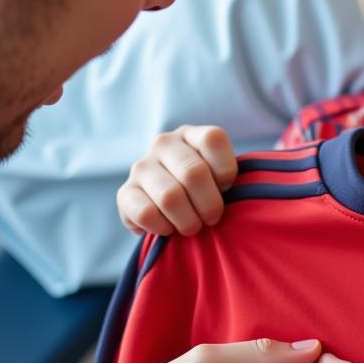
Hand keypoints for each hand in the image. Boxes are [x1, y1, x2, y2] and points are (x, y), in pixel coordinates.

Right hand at [117, 124, 235, 235]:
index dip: (226, 172)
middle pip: (193, 173)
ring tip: (192, 227)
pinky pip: (146, 213)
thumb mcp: (221, 179)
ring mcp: (142, 166)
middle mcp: (164, 143)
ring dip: (188, 221)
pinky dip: (163, 228)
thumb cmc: (206, 193)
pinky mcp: (124, 192)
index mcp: (193, 134)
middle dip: (209, 205)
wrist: (170, 211)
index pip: (213, 139)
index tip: (227, 189)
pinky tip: (168, 228)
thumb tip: (239, 198)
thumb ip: (230, 180)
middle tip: (212, 219)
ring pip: (170, 197)